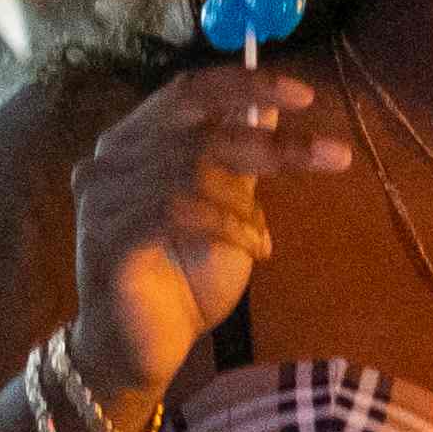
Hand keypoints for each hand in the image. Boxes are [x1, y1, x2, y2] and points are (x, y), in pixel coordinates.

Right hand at [70, 65, 349, 408]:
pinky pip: (176, 211)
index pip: (188, 92)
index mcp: (135, 141)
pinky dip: (228, 227)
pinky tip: (254, 251)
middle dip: (270, 139)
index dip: (244, 84)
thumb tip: (268, 108)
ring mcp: (102, 196)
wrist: (141, 347)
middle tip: (330, 154)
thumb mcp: (226, 212)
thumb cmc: (183, 278)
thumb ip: (238, 163)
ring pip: (188, 167)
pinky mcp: (108, 237)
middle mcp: (110, 159)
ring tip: (264, 239)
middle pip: (195, 123)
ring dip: (246, 202)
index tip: (304, 95)